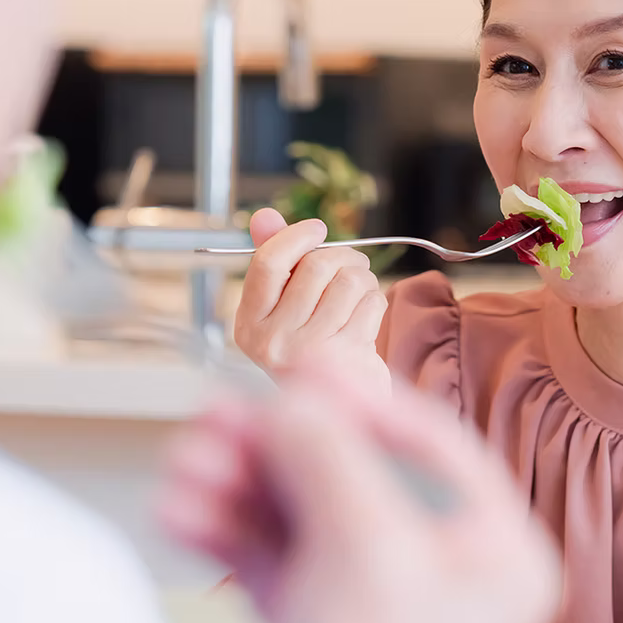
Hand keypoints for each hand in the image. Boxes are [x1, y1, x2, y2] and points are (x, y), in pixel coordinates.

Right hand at [159, 358, 559, 622]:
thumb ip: (329, 459)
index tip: (300, 370)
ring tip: (184, 468)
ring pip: (301, 511)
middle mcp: (440, 573)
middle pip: (351, 473)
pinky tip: (183, 512)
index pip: (428, 443)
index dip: (358, 400)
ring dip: (238, 484)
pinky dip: (227, 530)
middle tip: (217, 421)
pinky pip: (272, 555)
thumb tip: (296, 399)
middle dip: (276, 447)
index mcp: (493, 554)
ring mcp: (377, 601)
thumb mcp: (363, 555)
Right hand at [233, 208, 390, 394]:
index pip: (267, 263)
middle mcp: (272, 341)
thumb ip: (273, 261)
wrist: (339, 407)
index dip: (295, 236)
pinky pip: (370, 303)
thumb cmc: (310, 348)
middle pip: (315, 266)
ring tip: (359, 292)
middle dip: (343, 257)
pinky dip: (374, 302)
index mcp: (249, 325)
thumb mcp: (282, 309)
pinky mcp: (346, 358)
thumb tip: (263, 216)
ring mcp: (309, 352)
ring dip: (363, 279)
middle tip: (351, 265)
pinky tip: (365, 317)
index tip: (317, 229)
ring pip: (348, 281)